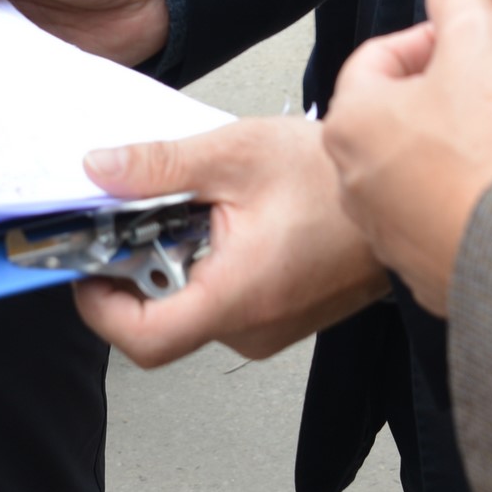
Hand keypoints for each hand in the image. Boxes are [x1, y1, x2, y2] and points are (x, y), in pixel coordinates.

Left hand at [73, 117, 387, 365]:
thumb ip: (158, 165)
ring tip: (197, 207)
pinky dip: (204, 263)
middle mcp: (251, 327)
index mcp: (237, 296)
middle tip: (139, 215)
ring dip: (174, 259)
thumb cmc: (336, 179)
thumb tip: (98, 170)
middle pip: (160, 321)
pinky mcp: (277, 317)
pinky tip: (224, 219)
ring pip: (189, 309)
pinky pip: (219, 301)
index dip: (98, 305)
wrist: (405, 190)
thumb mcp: (236, 152)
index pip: (142, 339)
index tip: (85, 265)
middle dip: (138, 266)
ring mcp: (266, 328)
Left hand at [323, 0, 491, 317]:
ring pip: (451, 165)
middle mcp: (360, 183)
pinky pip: (473, 215)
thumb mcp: (483, 38)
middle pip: (420, 112)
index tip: (477, 37)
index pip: (380, 57)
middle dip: (483, 86)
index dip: (436, 36)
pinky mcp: (438, 272)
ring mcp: (396, 234)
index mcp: (353, 122)